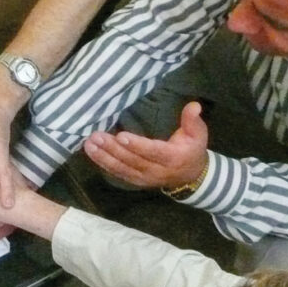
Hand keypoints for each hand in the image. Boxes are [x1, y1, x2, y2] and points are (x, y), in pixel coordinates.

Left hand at [83, 102, 208, 188]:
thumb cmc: (192, 150)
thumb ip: (193, 121)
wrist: (190, 177)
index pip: (152, 152)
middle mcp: (156, 171)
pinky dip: (103, 164)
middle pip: (131, 160)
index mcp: (171, 158)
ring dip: (103, 157)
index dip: (136, 145)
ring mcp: (144, 178)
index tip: (120, 136)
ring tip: (89, 144)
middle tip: (96, 136)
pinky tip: (92, 153)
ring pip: (121, 168)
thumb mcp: (198, 135)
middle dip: (112, 149)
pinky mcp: (135, 180)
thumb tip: (194, 106)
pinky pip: (118, 173)